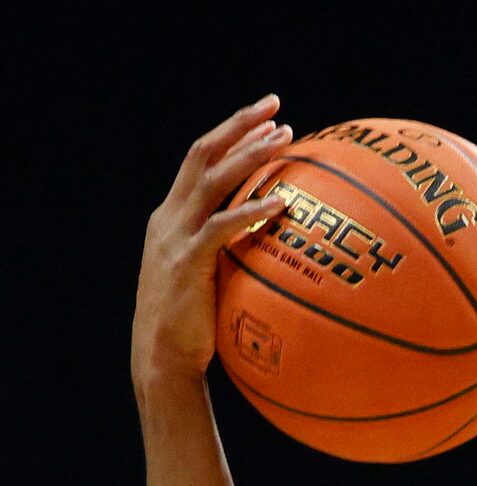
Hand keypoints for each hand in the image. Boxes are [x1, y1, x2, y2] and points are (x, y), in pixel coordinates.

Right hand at [133, 96, 292, 387]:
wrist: (163, 359)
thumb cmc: (194, 329)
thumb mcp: (211, 281)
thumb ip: (232, 257)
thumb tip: (275, 251)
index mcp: (173, 216)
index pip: (201, 159)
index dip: (232, 134)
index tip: (266, 117)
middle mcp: (170, 216)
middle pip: (203, 153)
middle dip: (239, 125)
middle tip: (276, 106)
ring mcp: (176, 236)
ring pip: (212, 179)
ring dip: (249, 155)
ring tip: (284, 139)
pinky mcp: (188, 261)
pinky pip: (223, 227)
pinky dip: (252, 210)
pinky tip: (281, 202)